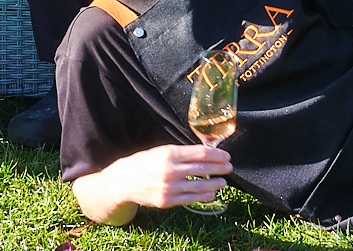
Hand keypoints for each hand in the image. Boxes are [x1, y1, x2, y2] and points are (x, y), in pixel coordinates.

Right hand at [100, 144, 231, 209]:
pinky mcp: (166, 201)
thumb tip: (203, 153)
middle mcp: (170, 170)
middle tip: (229, 167)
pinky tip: (211, 194)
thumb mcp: (160, 150)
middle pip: (202, 169)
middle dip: (219, 168)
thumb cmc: (143, 162)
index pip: (199, 154)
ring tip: (223, 182)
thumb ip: (180, 153)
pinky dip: (203, 196)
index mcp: (169, 153)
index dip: (216, 155)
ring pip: (198, 186)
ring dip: (214, 184)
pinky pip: (189, 199)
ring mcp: (168, 187)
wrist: (123, 181)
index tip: (226, 155)